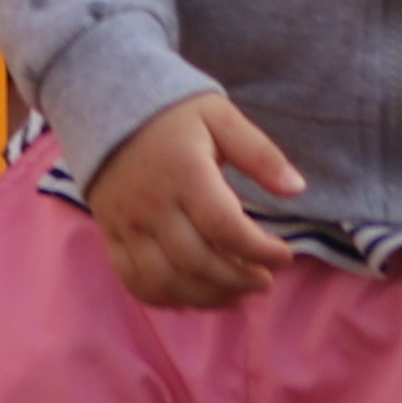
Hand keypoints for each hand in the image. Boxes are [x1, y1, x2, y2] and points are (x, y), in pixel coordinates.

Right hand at [86, 91, 300, 312]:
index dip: (260, 250)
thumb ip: (259, 153)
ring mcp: (127, 223)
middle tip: (265, 282)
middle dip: (239, 281)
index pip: (225, 227)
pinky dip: (165, 300)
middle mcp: (153, 204)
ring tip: (237, 296)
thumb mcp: (220, 116)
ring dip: (207, 298)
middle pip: (197, 262)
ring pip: (166, 280)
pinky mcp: (111, 234)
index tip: (285, 256)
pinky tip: (194, 299)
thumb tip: (297, 188)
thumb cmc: (172, 113)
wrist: (104, 102)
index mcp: (185, 173)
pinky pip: (134, 281)